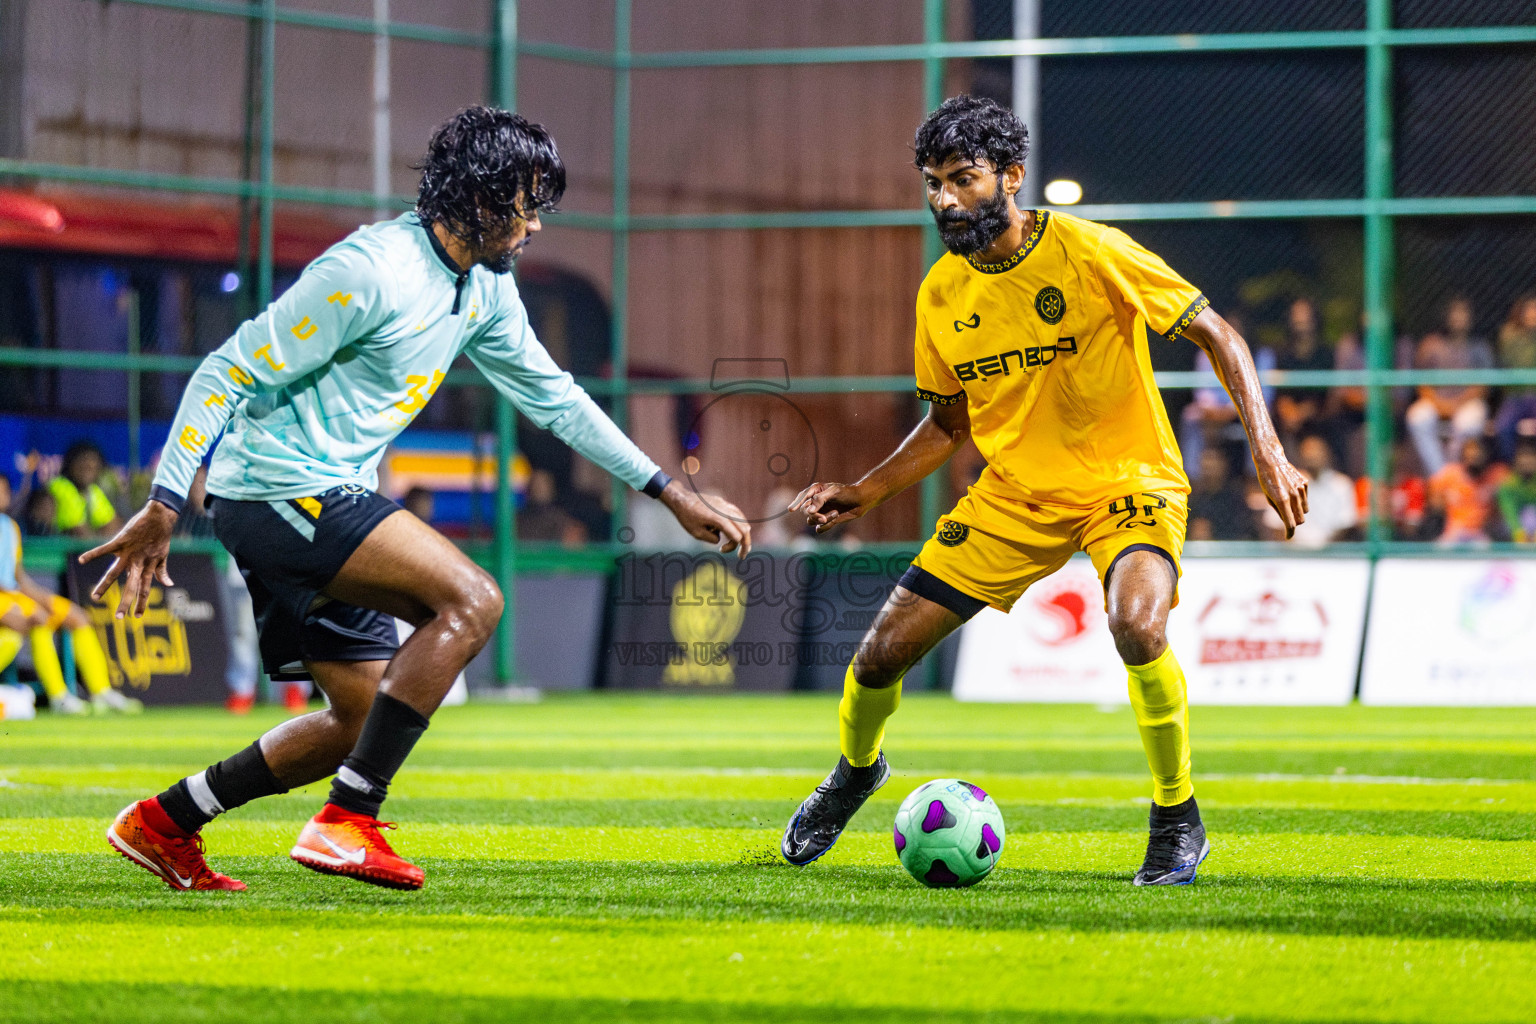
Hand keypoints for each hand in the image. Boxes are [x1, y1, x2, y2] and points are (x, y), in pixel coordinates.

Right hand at [78, 501, 178, 617]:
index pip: (144, 589)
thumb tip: (168, 584)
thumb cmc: (160, 537)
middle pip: (131, 586)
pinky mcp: (121, 541)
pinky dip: (93, 554)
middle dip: (125, 602)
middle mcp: (137, 563)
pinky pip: (104, 549)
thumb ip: (162, 571)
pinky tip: (81, 560)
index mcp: (147, 567)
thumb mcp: (163, 555)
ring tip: (95, 598)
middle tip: (118, 617)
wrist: (160, 517)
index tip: (136, 617)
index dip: (141, 603)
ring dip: (104, 586)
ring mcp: (128, 553)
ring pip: (114, 573)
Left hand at [660, 482, 751, 556]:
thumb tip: (720, 538)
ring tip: (742, 543)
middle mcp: (725, 511)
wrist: (682, 498)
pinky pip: (737, 513)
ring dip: (744, 532)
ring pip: (743, 520)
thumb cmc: (687, 517)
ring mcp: (725, 505)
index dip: (733, 547)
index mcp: (719, 519)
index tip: (721, 550)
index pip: (736, 536)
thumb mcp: (697, 533)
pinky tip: (737, 529)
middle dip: (745, 543)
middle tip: (742, 555)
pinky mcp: (724, 503)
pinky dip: (739, 523)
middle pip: (744, 529)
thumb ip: (712, 538)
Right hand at [790, 482, 876, 534]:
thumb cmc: (848, 492)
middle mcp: (815, 502)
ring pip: (811, 521)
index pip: (802, 498)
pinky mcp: (827, 521)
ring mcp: (821, 512)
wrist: (861, 500)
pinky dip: (825, 527)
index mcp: (815, 491)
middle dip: (814, 515)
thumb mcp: (834, 492)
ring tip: (835, 514)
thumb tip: (808, 510)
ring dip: (822, 520)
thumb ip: (820, 500)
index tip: (791, 509)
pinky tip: (835, 519)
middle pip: (805, 512)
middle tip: (824, 518)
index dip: (796, 503)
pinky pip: (819, 529)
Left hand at [1253, 448, 1308, 539]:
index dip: (1289, 532)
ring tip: (1288, 503)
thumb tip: (1289, 523)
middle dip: (1294, 523)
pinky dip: (1300, 500)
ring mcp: (1301, 489)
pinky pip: (1305, 498)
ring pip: (1305, 510)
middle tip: (1287, 520)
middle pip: (1300, 520)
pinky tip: (1291, 491)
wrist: (1272, 461)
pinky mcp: (1305, 483)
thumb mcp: (1269, 498)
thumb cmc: (1266, 482)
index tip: (1288, 537)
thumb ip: (1280, 511)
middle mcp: (1294, 495)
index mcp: (1282, 500)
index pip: (1290, 523)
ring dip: (1298, 511)